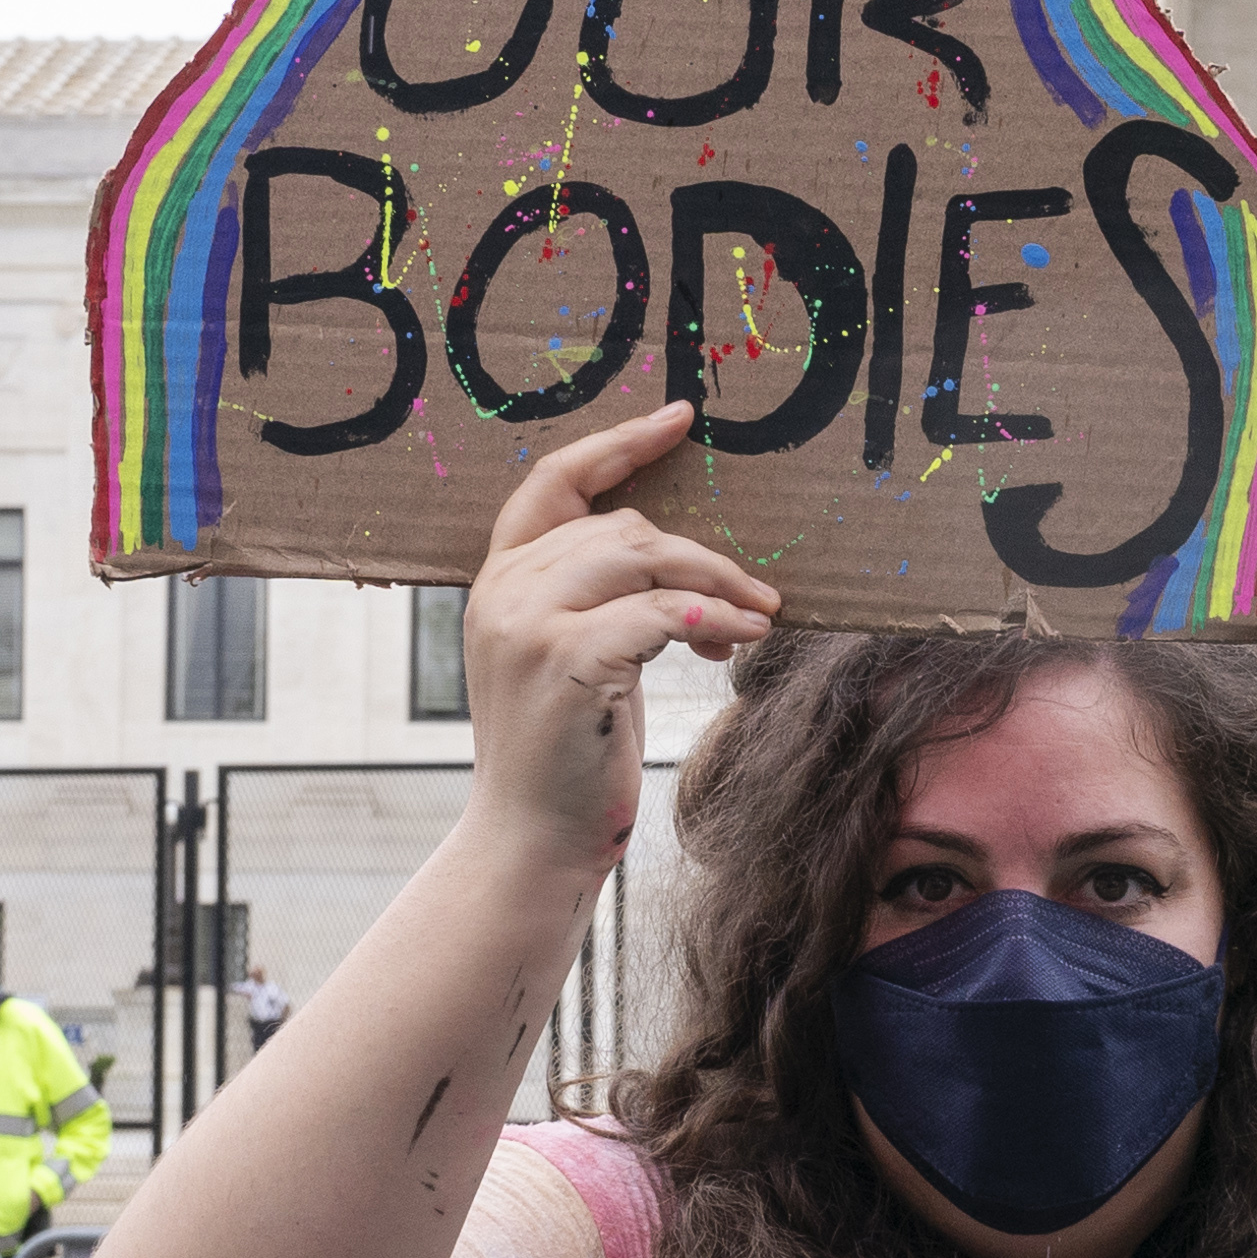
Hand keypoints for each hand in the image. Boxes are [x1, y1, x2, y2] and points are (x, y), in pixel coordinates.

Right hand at [463, 401, 780, 867]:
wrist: (531, 839)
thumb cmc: (564, 754)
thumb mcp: (569, 659)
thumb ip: (596, 600)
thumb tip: (684, 562)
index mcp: (499, 579)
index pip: (553, 481)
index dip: (618, 444)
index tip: (679, 419)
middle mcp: (503, 590)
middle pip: (622, 526)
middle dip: (701, 556)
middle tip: (753, 600)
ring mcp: (528, 622)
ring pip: (645, 557)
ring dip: (718, 581)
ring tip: (758, 619)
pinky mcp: (567, 660)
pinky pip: (661, 611)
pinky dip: (715, 617)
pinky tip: (744, 637)